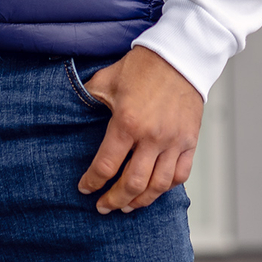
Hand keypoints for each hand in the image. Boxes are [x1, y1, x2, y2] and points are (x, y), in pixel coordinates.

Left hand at [77, 45, 203, 213]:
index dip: (92, 181)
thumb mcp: (108, 79)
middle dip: (114, 199)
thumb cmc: (143, 66)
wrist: (179, 55)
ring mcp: (173, 141)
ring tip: (128, 206)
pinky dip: (166, 188)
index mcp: (127, 122)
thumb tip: (71, 110)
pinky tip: (154, 190)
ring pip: (157, 186)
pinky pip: (180, 175)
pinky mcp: (190, 141)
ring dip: (140, 201)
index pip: (106, 165)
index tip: (85, 188)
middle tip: (104, 206)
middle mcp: (152, 137)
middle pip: (132, 184)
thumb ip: (89, 97)